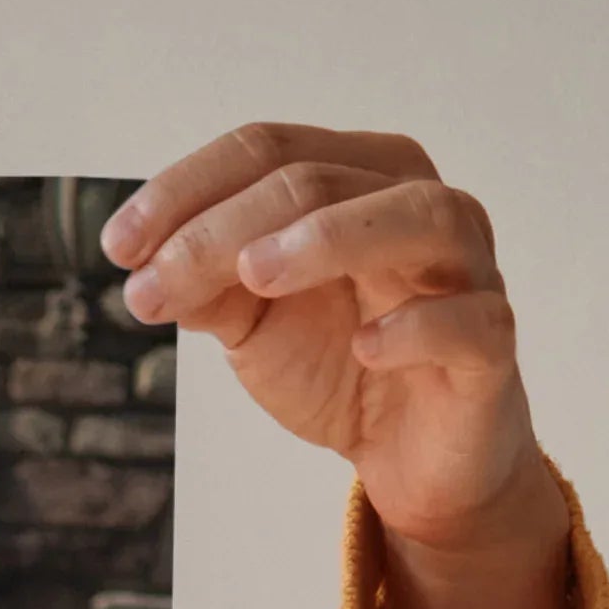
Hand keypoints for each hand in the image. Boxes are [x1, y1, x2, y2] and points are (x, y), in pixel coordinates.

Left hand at [109, 123, 591, 608]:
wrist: (408, 457)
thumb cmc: (339, 364)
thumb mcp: (253, 322)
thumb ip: (207, 285)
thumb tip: (146, 265)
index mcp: (359, 179)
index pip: (270, 150)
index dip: (187, 189)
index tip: (118, 246)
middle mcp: (419, 205)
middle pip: (321, 179)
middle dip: (224, 228)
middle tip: (154, 282)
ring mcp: (467, 271)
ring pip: (416, 217)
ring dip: (330, 238)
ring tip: (255, 275)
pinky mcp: (490, 347)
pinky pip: (469, 321)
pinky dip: (417, 326)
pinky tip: (365, 346)